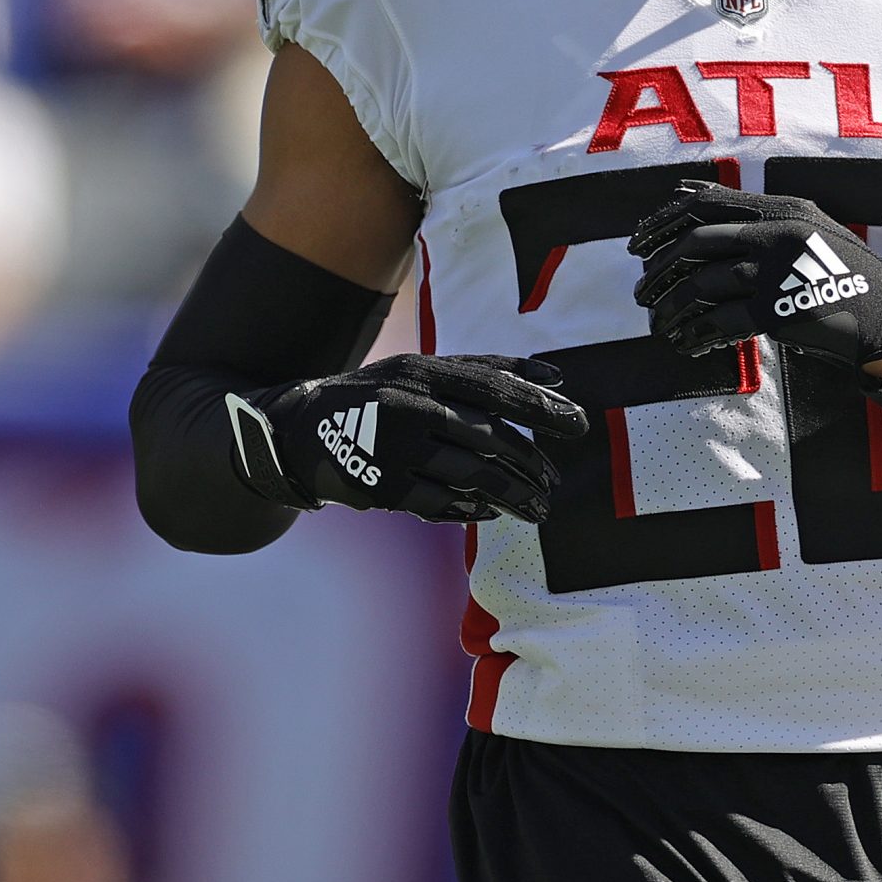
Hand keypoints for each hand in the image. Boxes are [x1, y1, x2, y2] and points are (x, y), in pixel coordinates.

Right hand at [225, 354, 587, 522]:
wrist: (303, 430)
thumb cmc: (380, 395)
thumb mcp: (422, 370)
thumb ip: (486, 370)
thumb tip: (556, 378)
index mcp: (423, 370)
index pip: (494, 387)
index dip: (540, 407)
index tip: (579, 424)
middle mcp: (409, 404)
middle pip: (488, 436)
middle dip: (529, 463)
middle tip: (554, 482)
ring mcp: (395, 448)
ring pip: (470, 474)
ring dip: (512, 494)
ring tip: (538, 508)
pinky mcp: (383, 486)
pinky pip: (441, 503)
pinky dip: (472, 509)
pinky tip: (491, 511)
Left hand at [628, 181, 881, 372]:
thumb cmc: (839, 270)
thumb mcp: (802, 224)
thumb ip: (748, 210)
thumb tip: (684, 191)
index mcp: (777, 207)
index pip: (702, 204)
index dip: (660, 223)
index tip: (636, 244)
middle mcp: (774, 231)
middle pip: (693, 243)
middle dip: (657, 269)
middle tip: (641, 293)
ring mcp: (775, 270)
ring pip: (700, 286)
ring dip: (671, 308)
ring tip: (659, 324)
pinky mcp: (778, 310)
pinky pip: (720, 322)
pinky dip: (697, 335)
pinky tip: (687, 346)